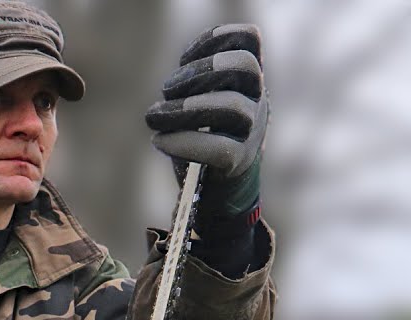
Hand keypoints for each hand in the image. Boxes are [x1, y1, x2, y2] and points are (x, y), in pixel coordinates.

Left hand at [145, 24, 267, 215]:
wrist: (217, 190)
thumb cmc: (202, 140)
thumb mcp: (197, 103)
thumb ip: (191, 84)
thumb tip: (174, 84)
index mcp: (246, 80)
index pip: (248, 40)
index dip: (215, 39)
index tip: (184, 56)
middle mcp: (256, 100)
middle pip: (243, 66)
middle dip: (199, 72)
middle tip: (167, 89)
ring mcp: (252, 130)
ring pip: (231, 108)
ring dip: (185, 109)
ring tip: (154, 117)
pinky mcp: (239, 161)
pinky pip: (218, 148)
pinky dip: (182, 142)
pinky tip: (160, 141)